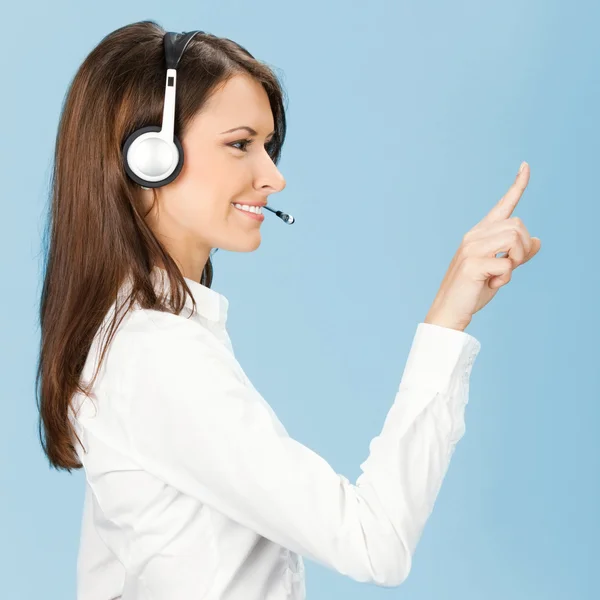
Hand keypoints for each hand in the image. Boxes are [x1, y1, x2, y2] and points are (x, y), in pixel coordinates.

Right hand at [424, 162, 541, 331]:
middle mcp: (473, 236)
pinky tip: (490, 285)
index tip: (526, 165)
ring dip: (517, 260)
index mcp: (479, 234)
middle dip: (524, 248)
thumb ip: (517, 254)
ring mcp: (471, 248)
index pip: (502, 206)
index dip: (517, 186)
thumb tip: (538, 241)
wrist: (449, 311)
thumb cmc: (473, 291)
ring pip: (514, 238)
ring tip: (501, 276)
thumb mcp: (500, 270)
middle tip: (511, 267)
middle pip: (518, 224)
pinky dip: (505, 279)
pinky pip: (506, 264)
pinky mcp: (472, 263)